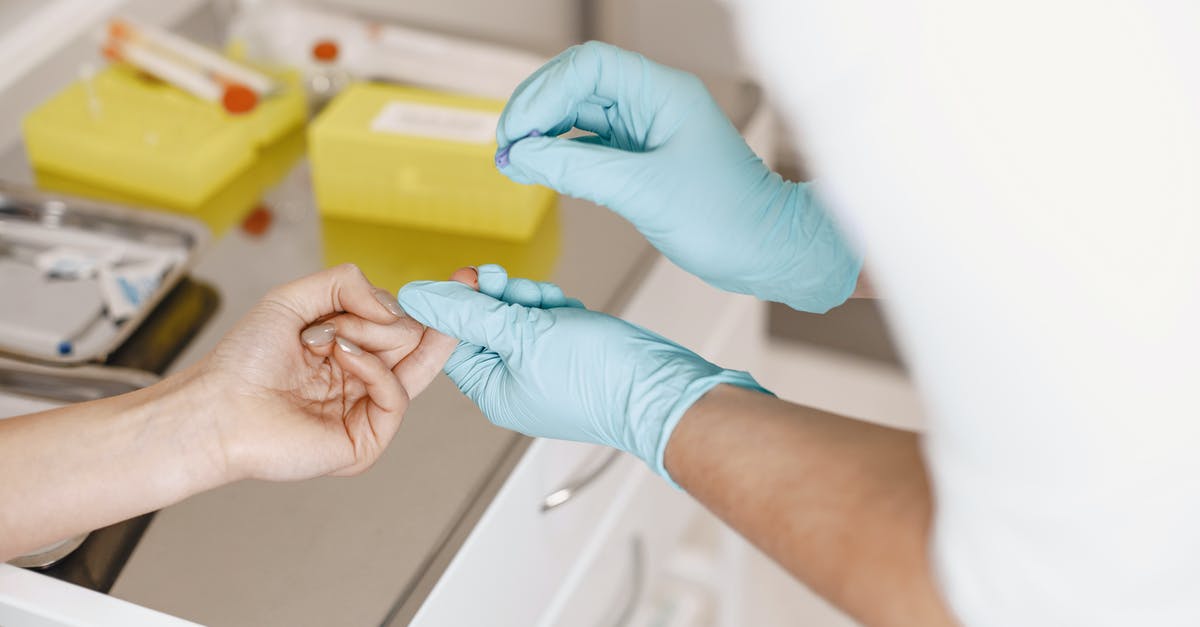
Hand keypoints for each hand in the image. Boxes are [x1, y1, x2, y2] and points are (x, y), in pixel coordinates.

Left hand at [196, 264, 474, 481]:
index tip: (463, 280)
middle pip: (415, 341)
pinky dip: (374, 369)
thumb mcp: (294, 297)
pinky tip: (343, 356)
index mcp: (351, 351)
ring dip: (374, 338)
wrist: (218, 407)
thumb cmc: (245, 361)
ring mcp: (367, 411)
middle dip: (389, 320)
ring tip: (333, 337)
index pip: (404, 323)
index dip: (429, 306)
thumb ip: (346, 282)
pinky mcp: (367, 441)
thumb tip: (395, 305)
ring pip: (412, 364)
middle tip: (348, 318)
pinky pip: (397, 395)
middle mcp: (363, 380)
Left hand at [398, 265, 767, 479]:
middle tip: (512, 287)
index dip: (460, 303)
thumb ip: (468, 313)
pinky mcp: (569, 357)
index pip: (452, 339)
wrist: (660, 388)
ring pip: (517, 318)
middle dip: (499, 298)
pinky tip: (569, 310)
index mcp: (493, 391)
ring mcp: (543, 371)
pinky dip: (554, 309)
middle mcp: (514, 385)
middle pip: (484, 325)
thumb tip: (417, 297)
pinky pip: (547, 323)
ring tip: (550, 302)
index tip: (472, 276)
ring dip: (529, 300)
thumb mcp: (523, 335)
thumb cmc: (597, 375)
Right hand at [496, 41, 860, 312]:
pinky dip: (558, 157)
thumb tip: (519, 158)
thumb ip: (577, 170)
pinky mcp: (640, 159)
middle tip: (504, 149)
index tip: (517, 133)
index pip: (588, 67)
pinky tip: (535, 172)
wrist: (765, 251)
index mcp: (662, 92)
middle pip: (575, 85)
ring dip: (541, 135)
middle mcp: (651, 102)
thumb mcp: (643, 192)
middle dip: (534, 112)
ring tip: (511, 164)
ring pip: (577, 116)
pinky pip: (588, 146)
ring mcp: (645, 129)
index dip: (544, 93)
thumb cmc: (726, 218)